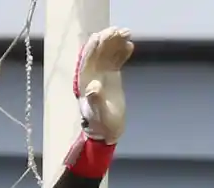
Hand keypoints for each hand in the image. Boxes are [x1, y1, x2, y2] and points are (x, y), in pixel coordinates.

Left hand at [75, 26, 132, 143]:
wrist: (107, 131)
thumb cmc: (101, 124)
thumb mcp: (99, 113)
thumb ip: (96, 100)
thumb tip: (93, 87)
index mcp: (84, 81)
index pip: (87, 58)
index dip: (96, 45)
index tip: (107, 35)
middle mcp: (91, 75)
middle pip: (97, 52)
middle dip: (107, 39)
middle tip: (121, 31)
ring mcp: (101, 74)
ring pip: (107, 53)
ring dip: (115, 42)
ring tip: (128, 34)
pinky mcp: (111, 77)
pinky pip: (115, 60)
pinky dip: (121, 52)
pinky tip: (130, 46)